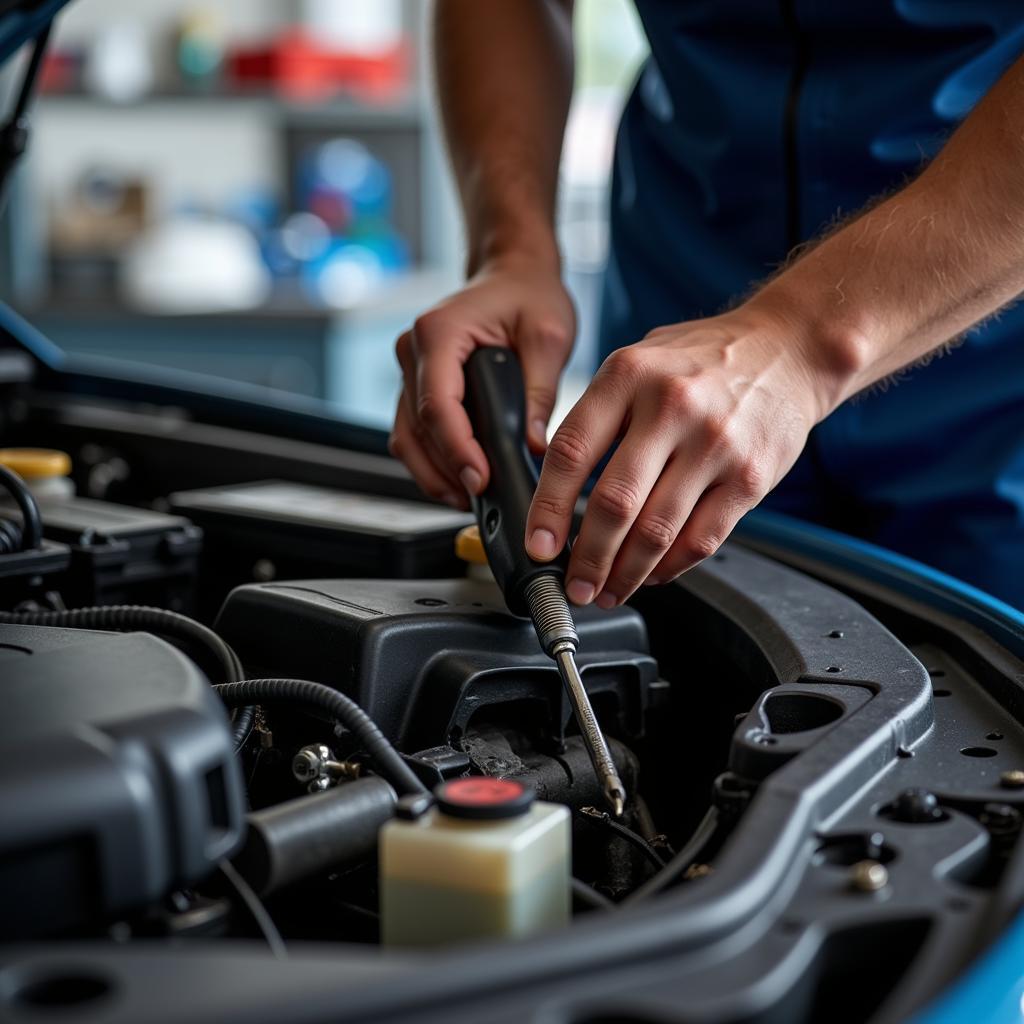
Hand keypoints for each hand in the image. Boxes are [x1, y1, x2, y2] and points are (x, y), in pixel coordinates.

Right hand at [389, 257, 575, 508]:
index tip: (478, 479)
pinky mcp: (417, 386)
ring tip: (469, 498)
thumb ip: (539, 392)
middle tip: (479, 499)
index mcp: (439, 331)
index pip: (437, 403)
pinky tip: (460, 480)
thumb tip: (532, 446)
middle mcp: (413, 350)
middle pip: (415, 427)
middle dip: (445, 470)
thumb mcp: (548, 336)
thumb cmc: (529, 294)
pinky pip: (414, 432)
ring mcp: (410, 369)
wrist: (514, 275)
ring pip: (406, 436)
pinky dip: (432, 461)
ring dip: (433, 473)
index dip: (456, 448)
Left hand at [524, 301, 833, 606]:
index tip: (538, 545)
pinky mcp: (749, 477)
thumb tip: (552, 485)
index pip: (571, 452)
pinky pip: (701, 539)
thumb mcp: (638, 361)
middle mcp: (671, 407)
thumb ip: (597, 414)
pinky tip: (652, 574)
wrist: (789, 348)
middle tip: (574, 585)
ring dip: (625, 574)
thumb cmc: (704, 359)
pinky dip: (670, 568)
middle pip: (614, 503)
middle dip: (586, 557)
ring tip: (607, 590)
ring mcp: (715, 444)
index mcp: (629, 375)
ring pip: (657, 531)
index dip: (547, 508)